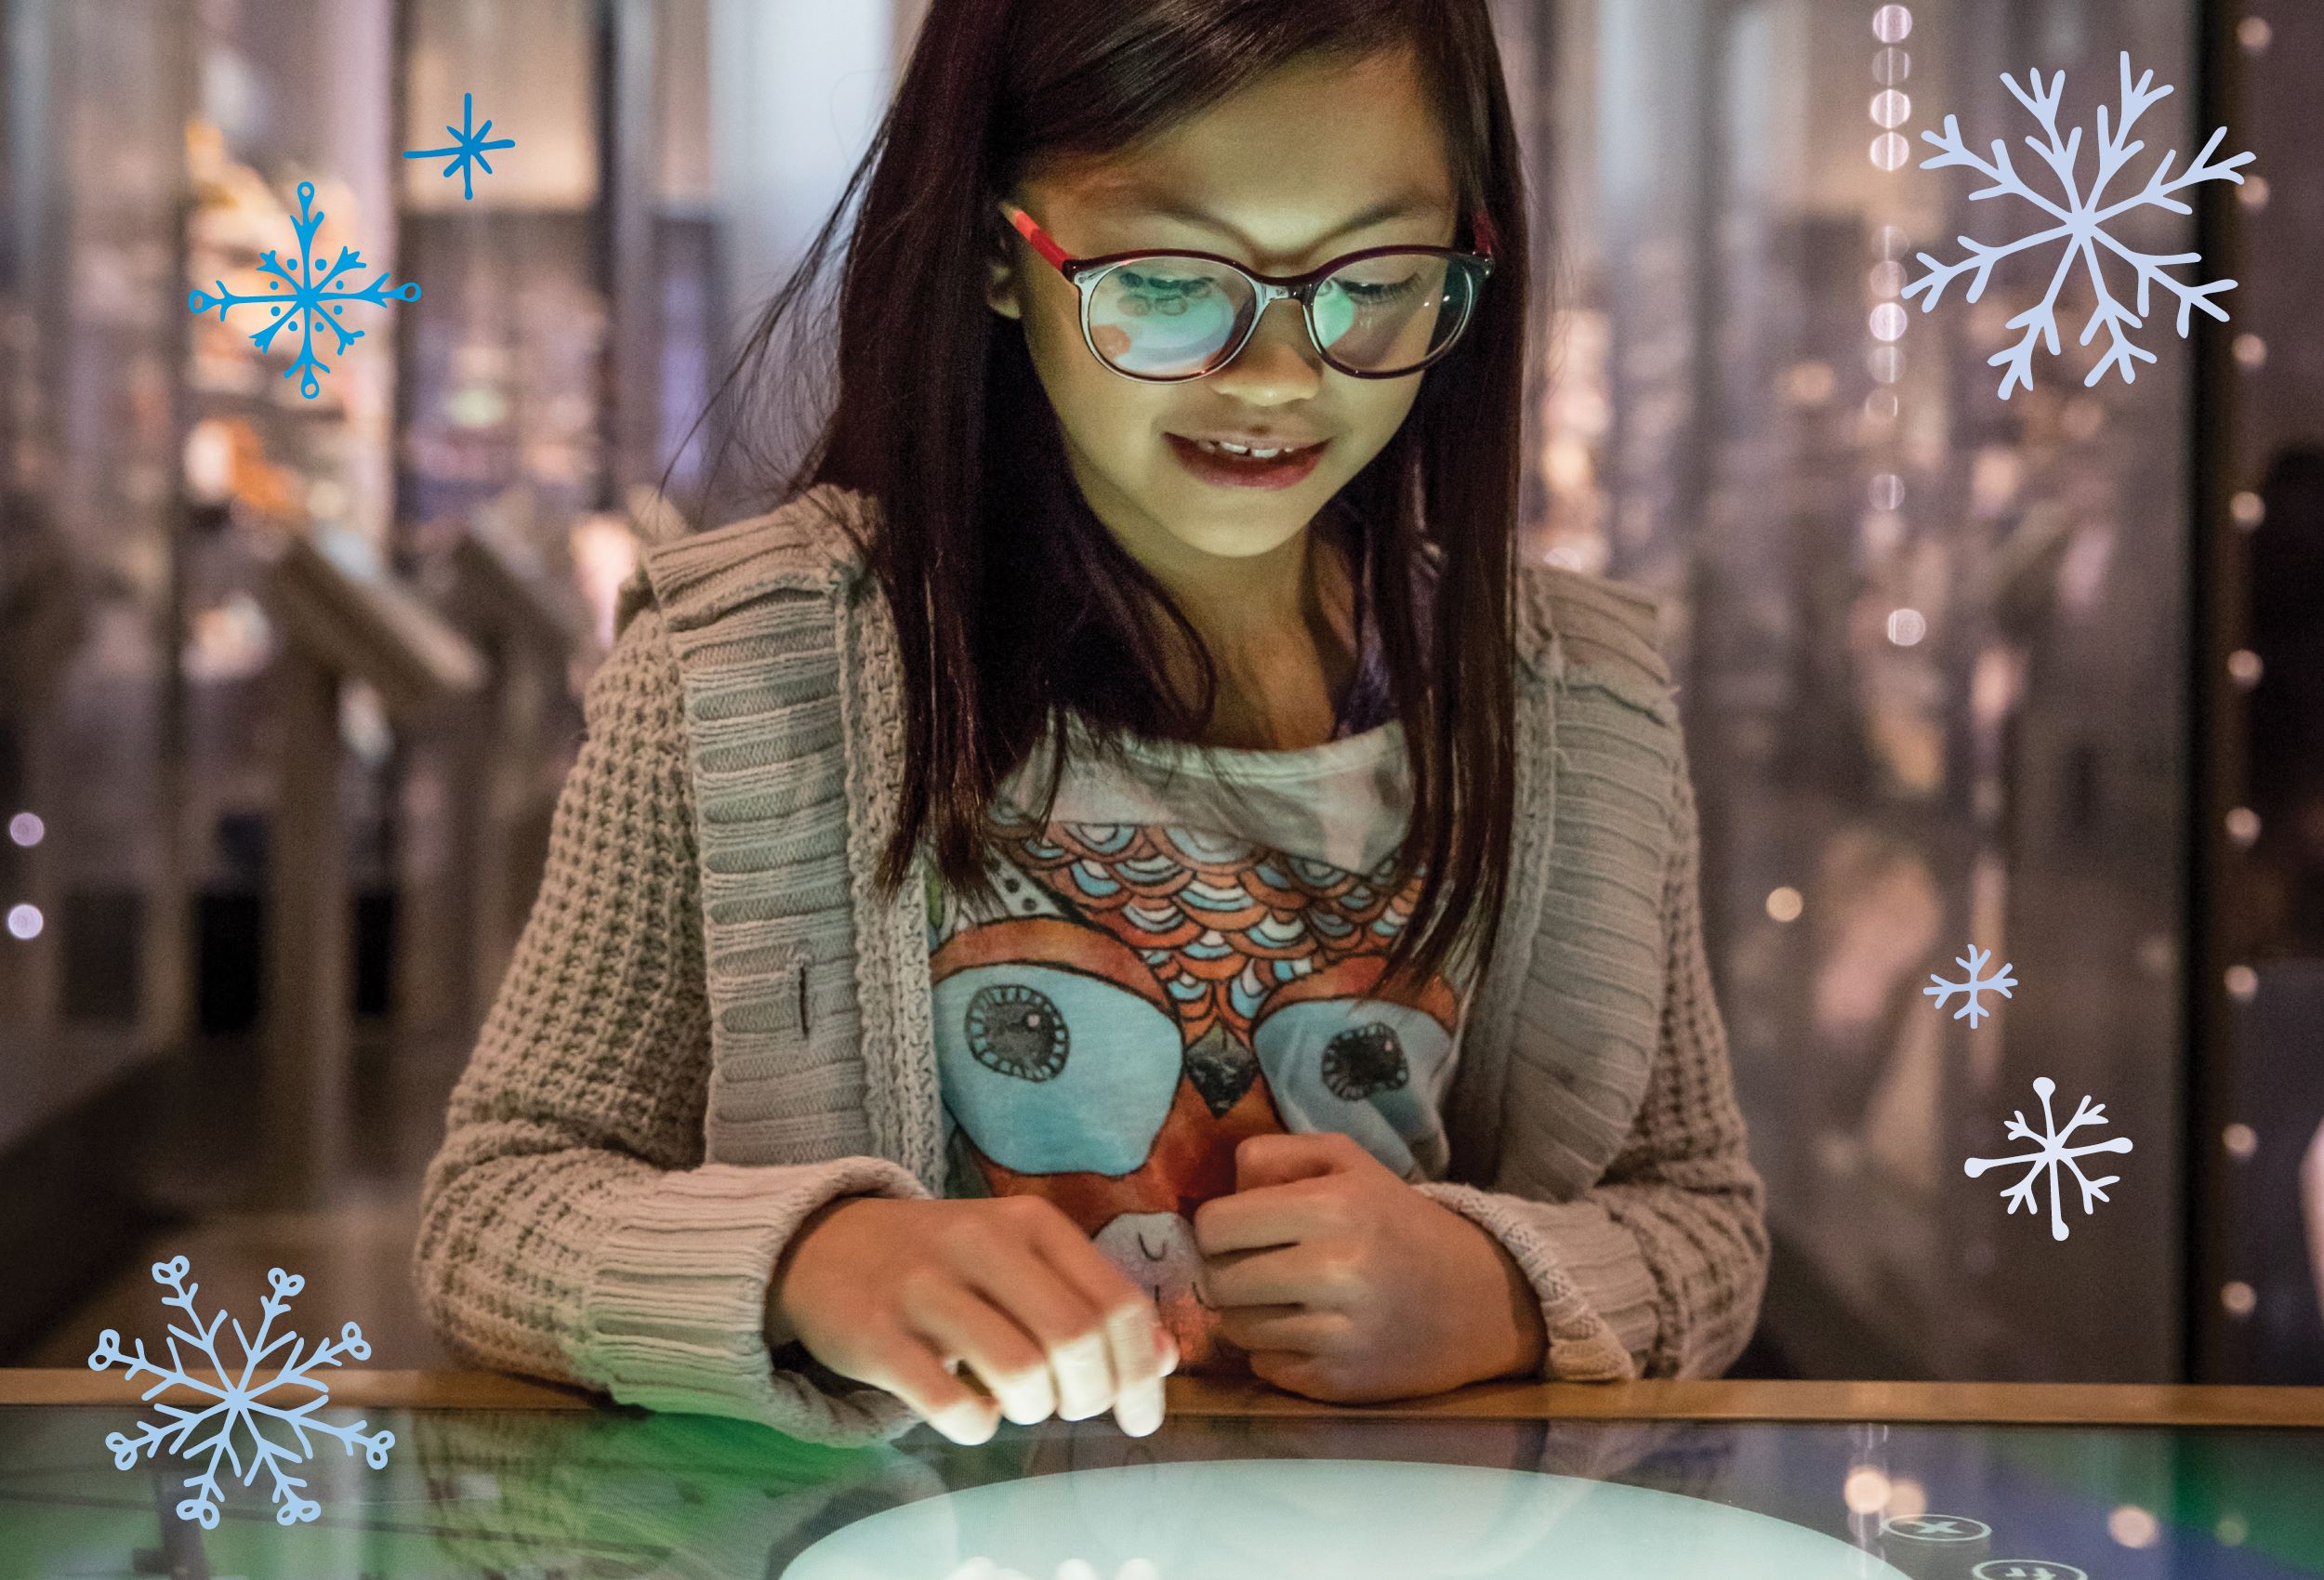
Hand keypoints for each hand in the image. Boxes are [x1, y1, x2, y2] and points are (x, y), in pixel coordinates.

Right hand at [768, 1194, 1177, 1444]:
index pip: (1117, 1302)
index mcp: (1029, 1223)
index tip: (1140, 1416)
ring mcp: (921, 1287)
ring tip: (1022, 1405)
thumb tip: (1164, 1360)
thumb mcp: (1024, 1260)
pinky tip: (972, 1411)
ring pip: (1020, 1372)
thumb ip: (1093, 1301)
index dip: (1141, 1372)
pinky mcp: (872, 1334)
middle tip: (1073, 1409)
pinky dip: (976, 1425)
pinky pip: (949, 1404)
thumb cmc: (946, 1262)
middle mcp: (979, 1242)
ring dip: (1034, 1411)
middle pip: (1076, 1339)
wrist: (826, 1246)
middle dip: (1091, 1395)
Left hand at [1192, 1132, 1544, 1402]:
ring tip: (1287, 1299)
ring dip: (1249, 1314)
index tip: (1240, 1229)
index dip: (1217, 1226)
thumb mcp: (1346, 1161)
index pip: (1215, 1226)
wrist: (1477, 1298)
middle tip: (1258, 1266)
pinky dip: (1275, 1351)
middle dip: (1227, 1272)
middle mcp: (1333, 1273)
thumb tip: (1220, 1192)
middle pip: (1216, 1282)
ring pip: (1236, 1329)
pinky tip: (1310, 1331)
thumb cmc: (1397, 1221)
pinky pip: (1265, 1367)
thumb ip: (1274, 1156)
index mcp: (1332, 1208)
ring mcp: (1337, 1336)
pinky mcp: (1339, 1383)